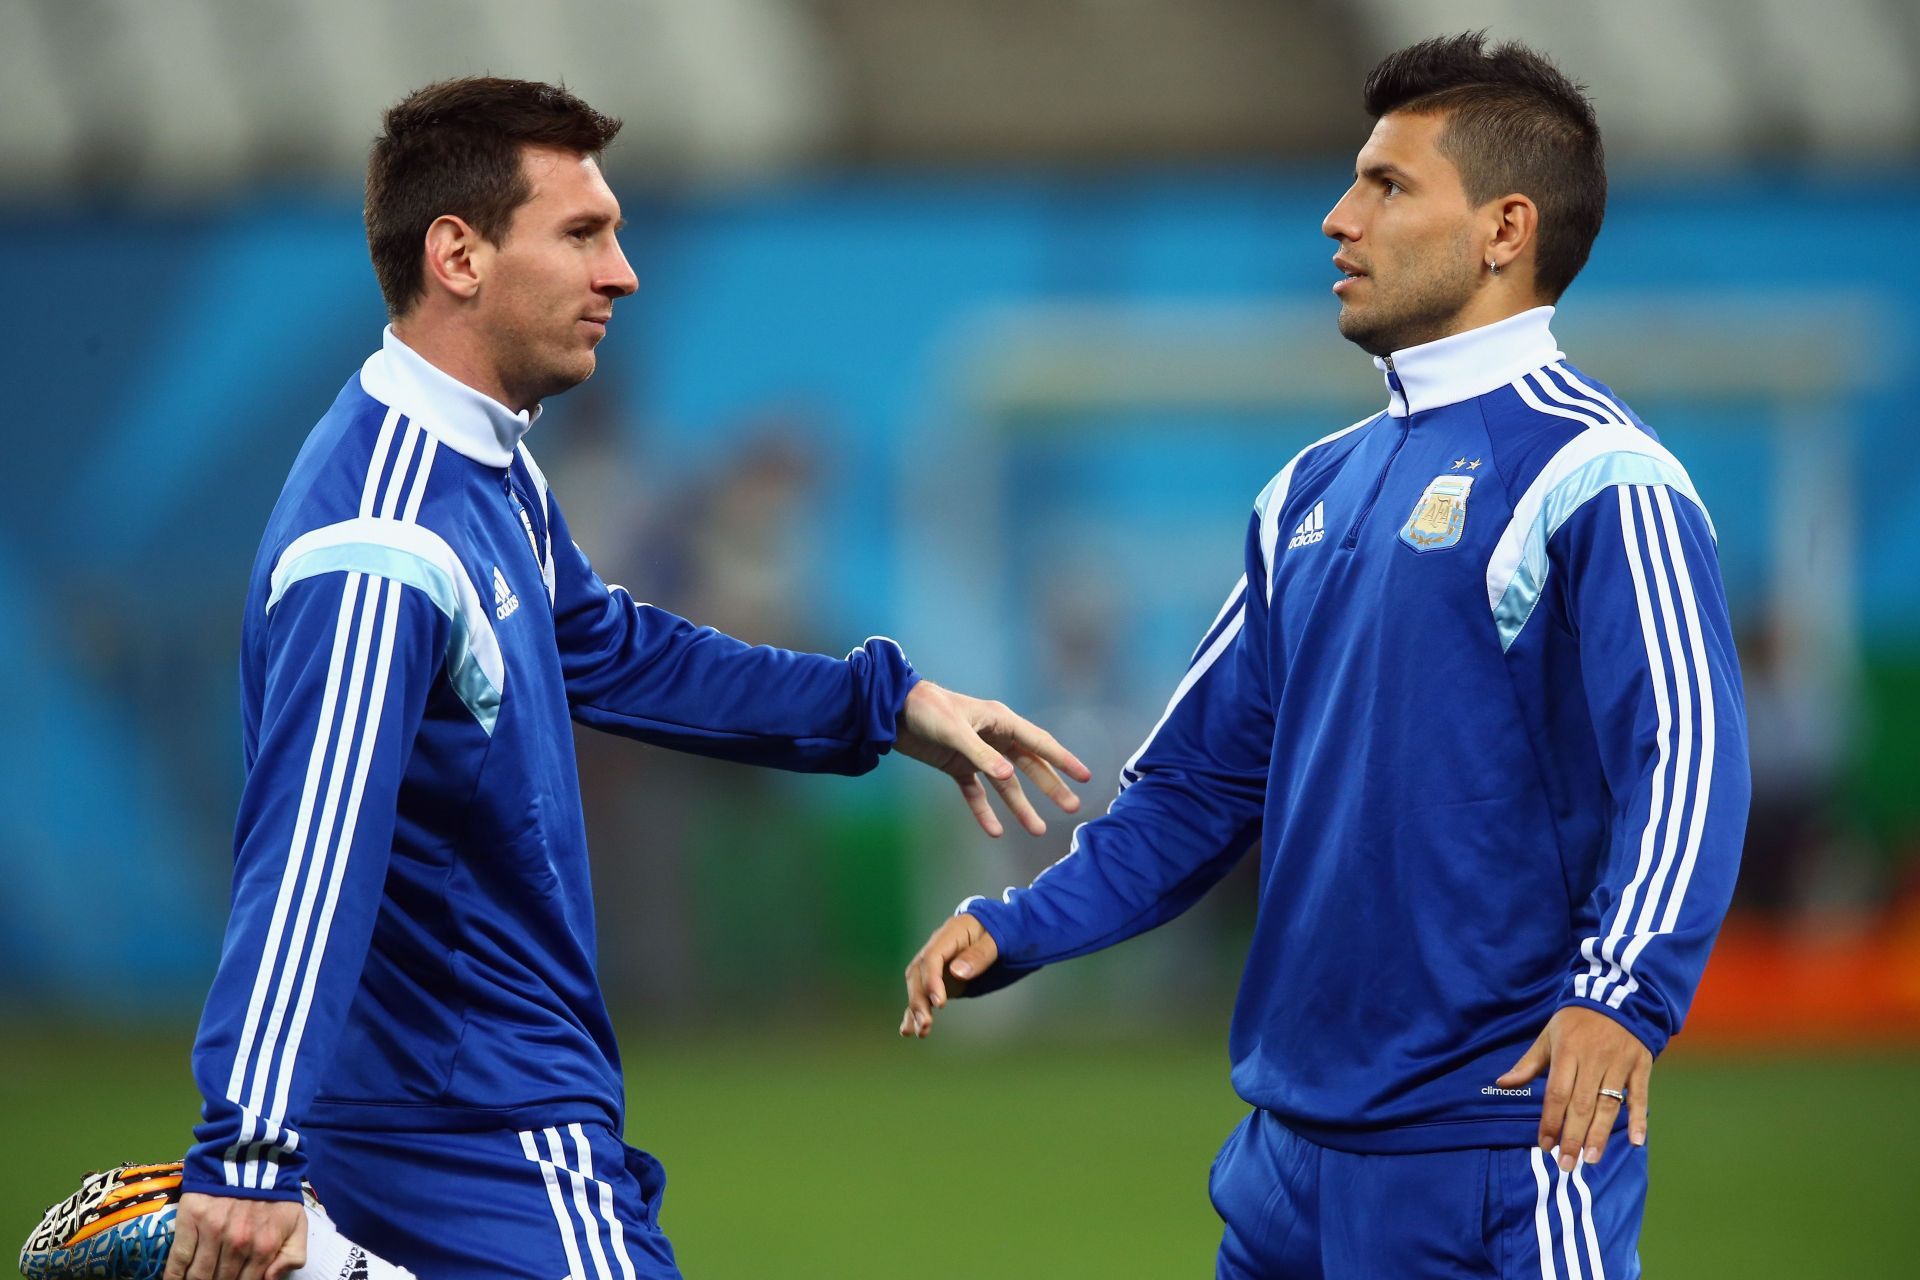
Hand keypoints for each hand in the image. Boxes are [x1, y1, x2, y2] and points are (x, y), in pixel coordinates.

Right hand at [165, 1191, 305, 1279]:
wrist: (251, 1154)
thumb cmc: (275, 1193)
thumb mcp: (297, 1222)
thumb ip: (293, 1254)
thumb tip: (272, 1279)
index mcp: (265, 1247)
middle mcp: (238, 1244)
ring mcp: (213, 1233)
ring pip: (198, 1276)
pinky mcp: (191, 1222)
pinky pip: (178, 1260)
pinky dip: (173, 1277)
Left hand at [893, 681, 1090, 837]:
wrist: (891, 711)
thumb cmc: (927, 710)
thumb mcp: (954, 731)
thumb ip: (981, 755)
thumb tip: (1009, 776)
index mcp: (1000, 721)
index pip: (1039, 743)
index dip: (1063, 760)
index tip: (1085, 776)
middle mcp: (994, 737)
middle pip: (1029, 766)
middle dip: (1050, 787)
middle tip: (1071, 808)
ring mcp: (976, 753)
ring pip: (1006, 784)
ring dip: (1021, 806)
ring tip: (1037, 830)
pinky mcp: (957, 765)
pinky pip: (976, 792)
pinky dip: (985, 811)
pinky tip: (995, 831)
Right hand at [900, 912, 998, 1037]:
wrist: (997, 927)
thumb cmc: (1000, 931)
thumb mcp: (998, 939)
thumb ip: (979, 954)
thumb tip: (957, 972)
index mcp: (950, 933)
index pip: (932, 957)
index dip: (932, 980)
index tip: (939, 1003)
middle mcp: (937, 948)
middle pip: (918, 973)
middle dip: (919, 1000)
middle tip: (926, 1023)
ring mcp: (936, 964)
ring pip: (917, 986)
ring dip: (916, 1009)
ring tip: (920, 1032)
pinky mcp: (939, 979)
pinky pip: (923, 994)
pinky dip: (915, 1011)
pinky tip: (909, 1030)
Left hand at [1497, 1005, 1652, 1170]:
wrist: (1617, 996)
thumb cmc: (1576, 1021)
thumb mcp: (1549, 1035)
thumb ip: (1528, 1063)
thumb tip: (1502, 1083)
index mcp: (1567, 1052)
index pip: (1557, 1093)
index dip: (1550, 1121)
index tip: (1544, 1145)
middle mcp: (1593, 1060)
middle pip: (1582, 1104)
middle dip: (1573, 1137)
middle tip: (1567, 1164)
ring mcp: (1619, 1063)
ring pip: (1609, 1105)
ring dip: (1600, 1135)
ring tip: (1591, 1159)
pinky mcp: (1641, 1065)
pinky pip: (1640, 1096)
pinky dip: (1639, 1119)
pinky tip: (1636, 1141)